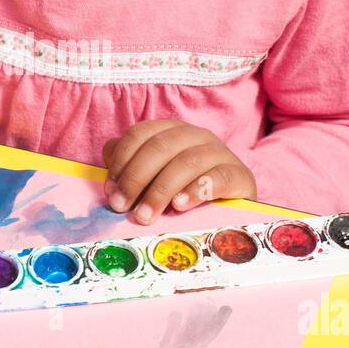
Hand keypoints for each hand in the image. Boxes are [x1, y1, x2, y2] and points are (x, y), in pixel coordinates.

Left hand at [102, 121, 256, 223]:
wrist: (236, 206)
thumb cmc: (187, 191)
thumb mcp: (157, 176)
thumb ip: (132, 165)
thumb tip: (108, 157)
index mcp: (173, 131)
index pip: (141, 134)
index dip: (122, 159)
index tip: (110, 190)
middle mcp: (197, 136)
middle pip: (161, 147)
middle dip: (135, 178)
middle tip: (121, 207)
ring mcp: (220, 153)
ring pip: (186, 162)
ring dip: (160, 191)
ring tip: (145, 215)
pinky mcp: (240, 175)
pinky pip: (218, 178)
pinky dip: (196, 190)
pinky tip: (180, 206)